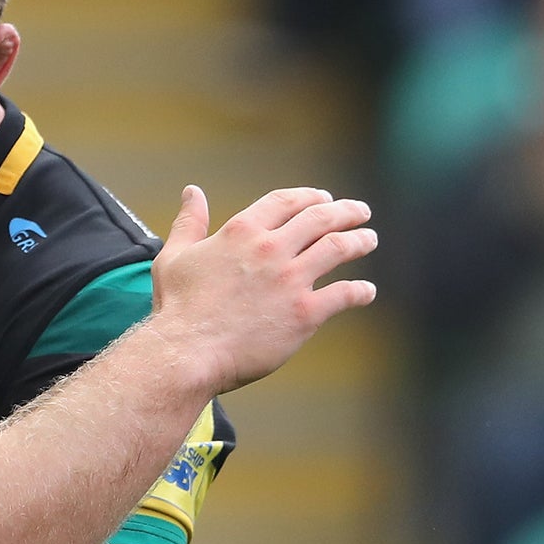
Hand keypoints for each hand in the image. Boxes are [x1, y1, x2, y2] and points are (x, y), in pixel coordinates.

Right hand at [148, 184, 376, 393]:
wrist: (186, 352)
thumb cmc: (177, 308)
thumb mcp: (174, 256)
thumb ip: (189, 222)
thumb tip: (193, 192)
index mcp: (241, 232)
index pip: (285, 202)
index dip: (309, 196)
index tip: (324, 198)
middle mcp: (270, 249)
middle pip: (320, 218)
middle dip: (345, 212)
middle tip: (360, 213)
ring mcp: (290, 280)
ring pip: (338, 248)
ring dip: (360, 241)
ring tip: (369, 239)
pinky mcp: (304, 313)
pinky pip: (344, 294)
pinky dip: (361, 291)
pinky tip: (367, 292)